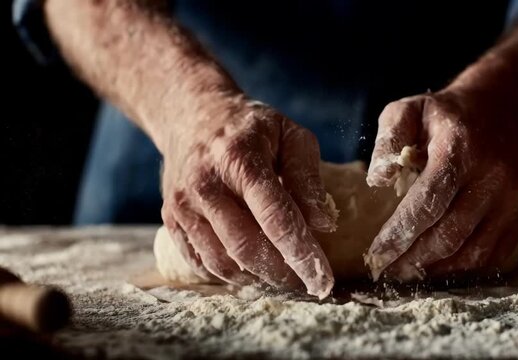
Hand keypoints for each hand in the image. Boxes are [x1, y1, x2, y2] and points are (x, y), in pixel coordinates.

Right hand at [160, 95, 335, 297]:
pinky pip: (200, 262)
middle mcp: (205, 185)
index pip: (275, 217)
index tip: (323, 279)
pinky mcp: (172, 220)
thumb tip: (324, 223)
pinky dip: (229, 276)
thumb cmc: (250, 127)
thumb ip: (306, 175)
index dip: (301, 253)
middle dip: (282, 274)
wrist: (191, 115)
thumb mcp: (289, 134)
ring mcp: (183, 205)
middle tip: (308, 285)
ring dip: (257, 280)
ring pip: (222, 262)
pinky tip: (252, 274)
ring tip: (283, 280)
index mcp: (239, 159)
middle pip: (246, 247)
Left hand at [365, 90, 517, 280]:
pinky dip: (462, 269)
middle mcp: (492, 177)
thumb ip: (388, 140)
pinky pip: (492, 255)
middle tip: (383, 270)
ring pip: (472, 251)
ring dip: (435, 269)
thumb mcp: (408, 110)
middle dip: (413, 258)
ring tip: (405, 273)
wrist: (501, 112)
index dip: (400, 232)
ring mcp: (511, 200)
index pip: (429, 200)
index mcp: (460, 148)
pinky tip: (436, 269)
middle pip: (450, 233)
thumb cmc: (444, 116)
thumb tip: (377, 180)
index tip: (375, 254)